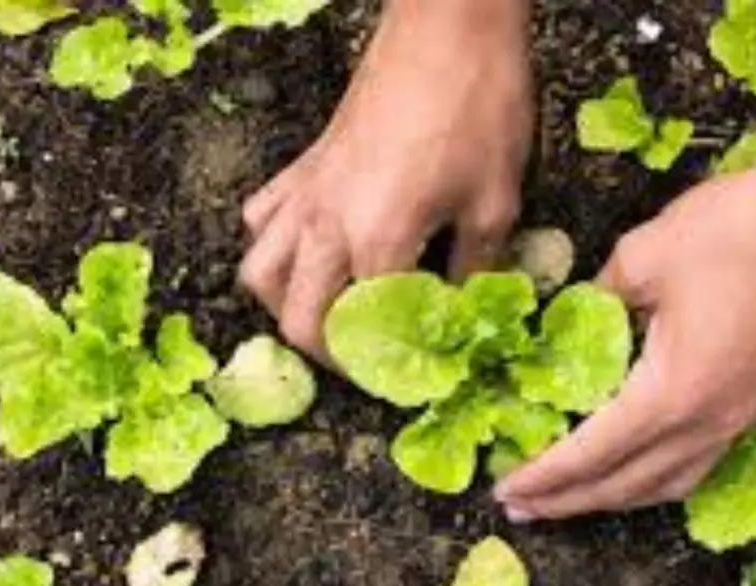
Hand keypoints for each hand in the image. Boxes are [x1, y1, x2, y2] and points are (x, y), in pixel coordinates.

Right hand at [239, 0, 532, 362]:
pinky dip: (274, 247)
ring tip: (329, 317)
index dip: (388, 369)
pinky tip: (310, 251)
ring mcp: (307, 193)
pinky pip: (263, 218)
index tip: (412, 381)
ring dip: (287, 307)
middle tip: (369, 362)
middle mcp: (327, 224)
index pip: (366, 333)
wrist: (447, 26)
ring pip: (260, 273)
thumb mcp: (496, 201)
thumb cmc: (479, 107)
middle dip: (329, 355)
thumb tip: (468, 313)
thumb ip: (477, 270)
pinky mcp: (304, 164)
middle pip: (297, 318)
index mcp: (377, 241)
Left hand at [494, 163, 755, 520]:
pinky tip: (638, 467)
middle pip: (627, 485)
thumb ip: (599, 298)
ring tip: (571, 499)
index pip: (591, 454)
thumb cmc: (741, 231)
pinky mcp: (754, 399)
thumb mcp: (645, 256)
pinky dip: (654, 479)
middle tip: (522, 507)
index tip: (505, 489)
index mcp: (671, 395)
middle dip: (570, 501)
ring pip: (667, 484)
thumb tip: (577, 318)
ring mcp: (737, 416)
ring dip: (614, 497)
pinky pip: (695, 463)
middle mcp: (706, 422)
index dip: (544, 475)